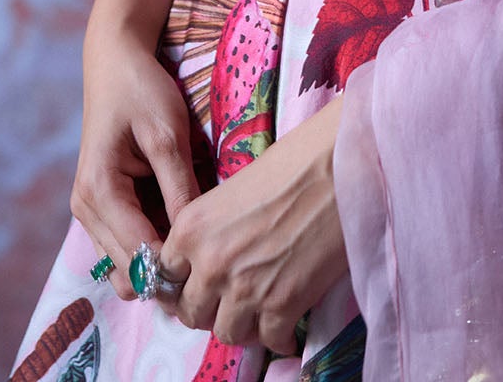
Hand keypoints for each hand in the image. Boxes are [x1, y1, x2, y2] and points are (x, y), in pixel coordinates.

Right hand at [71, 23, 203, 300]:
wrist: (115, 61)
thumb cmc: (141, 90)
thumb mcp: (167, 133)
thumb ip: (179, 186)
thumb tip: (196, 237)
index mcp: (99, 192)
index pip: (138, 254)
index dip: (176, 267)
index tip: (214, 263)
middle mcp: (86, 210)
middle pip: (129, 269)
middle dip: (168, 270)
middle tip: (212, 256)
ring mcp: (90, 211)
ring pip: (126, 263)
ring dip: (160, 259)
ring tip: (201, 240)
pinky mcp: (101, 205)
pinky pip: (126, 242)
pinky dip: (153, 241)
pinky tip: (183, 223)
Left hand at [156, 95, 348, 355]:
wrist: (337, 165)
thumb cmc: (291, 162)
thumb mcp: (232, 189)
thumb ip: (212, 230)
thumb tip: (212, 259)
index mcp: (191, 228)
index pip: (165, 276)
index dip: (184, 281)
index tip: (200, 282)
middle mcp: (209, 264)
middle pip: (192, 313)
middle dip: (210, 308)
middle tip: (232, 298)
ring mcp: (244, 290)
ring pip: (227, 333)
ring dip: (243, 324)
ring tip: (261, 309)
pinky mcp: (282, 306)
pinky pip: (270, 341)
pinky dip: (279, 334)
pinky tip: (289, 318)